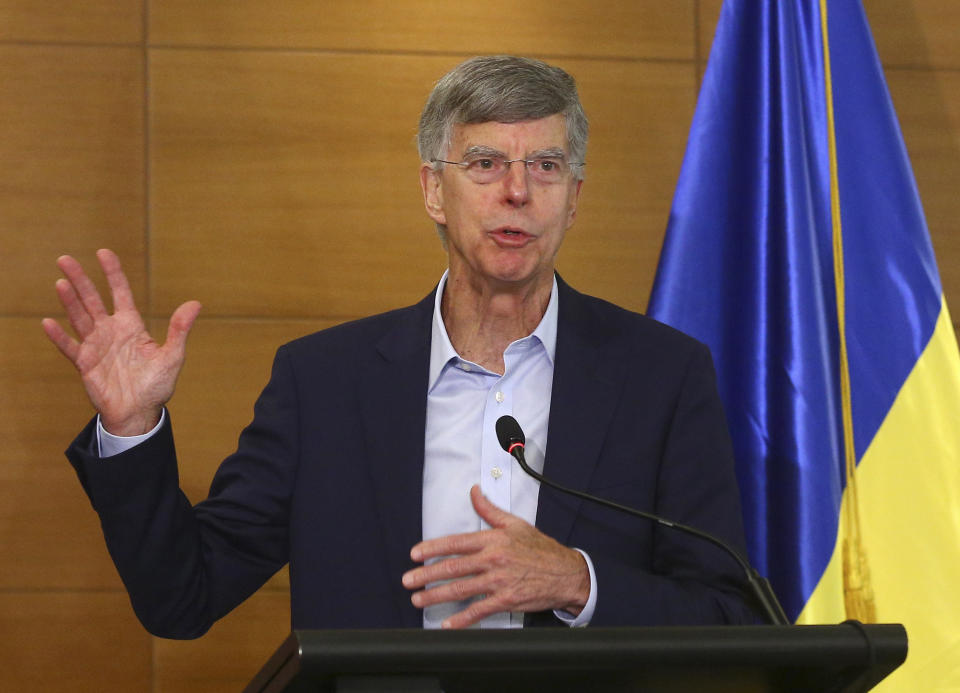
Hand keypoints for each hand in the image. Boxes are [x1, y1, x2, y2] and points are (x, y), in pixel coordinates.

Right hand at [41, 249, 200, 435]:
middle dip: (81, 280)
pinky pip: (69, 347)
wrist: (140, 413)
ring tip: (60, 282)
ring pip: (79, 318)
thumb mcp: (172, 356)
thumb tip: (195, 304)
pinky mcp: (85, 363)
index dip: (113, 273)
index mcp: (132, 326)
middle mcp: (111, 331)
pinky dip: (59, 336)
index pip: (120, 293)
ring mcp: (96, 346)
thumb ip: (180, 330)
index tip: (104, 252)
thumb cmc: (157, 385)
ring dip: (69, 301)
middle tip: (65, 259)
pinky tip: (49, 323)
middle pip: (93, 299)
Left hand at [402, 485, 589, 628]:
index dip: (432, 548)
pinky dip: (461, 619)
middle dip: (426, 575)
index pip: (456, 542)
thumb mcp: (515, 524)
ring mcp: (498, 581)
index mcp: (493, 540)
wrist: (566, 573)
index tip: (415, 554)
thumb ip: (490, 510)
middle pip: (452, 567)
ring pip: (460, 589)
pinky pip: (479, 611)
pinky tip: (447, 624)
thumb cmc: (541, 549)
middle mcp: (493, 559)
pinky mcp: (506, 600)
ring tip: (418, 599)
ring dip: (436, 595)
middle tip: (408, 580)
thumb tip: (474, 492)